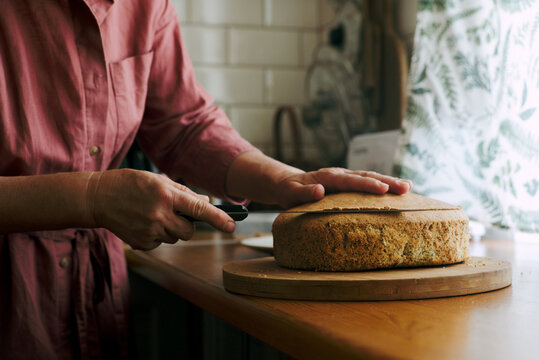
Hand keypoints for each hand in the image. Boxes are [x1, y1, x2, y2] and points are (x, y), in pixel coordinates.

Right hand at [88, 169, 234, 249]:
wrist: (98, 198)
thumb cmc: (131, 184)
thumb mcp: (158, 180)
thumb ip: (184, 192)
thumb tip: (206, 202)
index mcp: (166, 195)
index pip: (199, 209)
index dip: (218, 218)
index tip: (232, 225)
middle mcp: (159, 215)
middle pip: (189, 231)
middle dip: (188, 225)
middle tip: (175, 213)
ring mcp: (149, 231)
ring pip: (175, 238)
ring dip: (171, 229)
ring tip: (152, 214)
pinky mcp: (141, 243)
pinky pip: (161, 243)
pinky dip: (158, 235)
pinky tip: (143, 222)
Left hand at [274, 168, 412, 208]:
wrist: (289, 183)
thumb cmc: (290, 191)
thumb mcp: (291, 194)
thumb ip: (304, 193)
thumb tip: (320, 191)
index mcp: (327, 177)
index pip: (350, 181)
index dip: (367, 185)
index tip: (383, 190)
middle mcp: (340, 174)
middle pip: (365, 176)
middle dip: (387, 181)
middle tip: (406, 188)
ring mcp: (346, 176)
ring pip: (370, 176)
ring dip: (389, 181)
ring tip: (409, 187)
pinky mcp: (349, 182)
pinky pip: (368, 181)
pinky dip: (383, 184)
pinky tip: (398, 190)